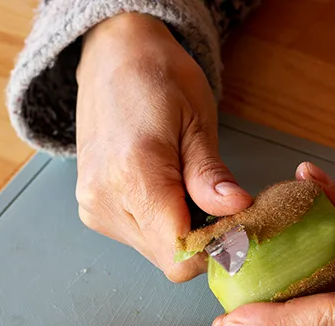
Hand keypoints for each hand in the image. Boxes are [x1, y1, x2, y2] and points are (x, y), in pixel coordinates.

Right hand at [73, 13, 251, 280]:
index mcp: (133, 176)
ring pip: (157, 254)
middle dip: (206, 240)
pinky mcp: (93, 211)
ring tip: (194, 189)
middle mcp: (105, 201)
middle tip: (224, 202)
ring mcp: (94, 209)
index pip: (181, 252)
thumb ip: (211, 174)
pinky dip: (165, 226)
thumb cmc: (159, 80)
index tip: (241, 224)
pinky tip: (172, 193)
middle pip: (171, 258)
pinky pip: (141, 239)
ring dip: (186, 234)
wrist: (112, 58)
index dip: (218, 247)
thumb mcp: (197, 121)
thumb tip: (238, 210)